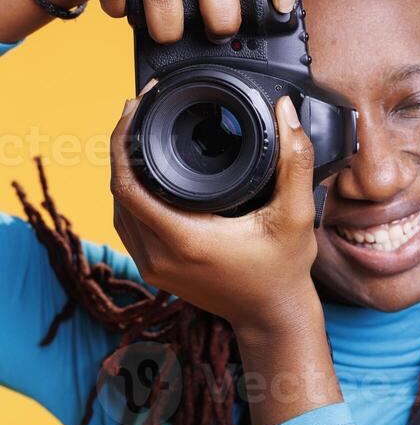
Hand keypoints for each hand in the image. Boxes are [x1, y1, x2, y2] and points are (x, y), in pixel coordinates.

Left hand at [110, 90, 321, 340]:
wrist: (273, 318)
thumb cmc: (284, 270)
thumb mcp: (296, 214)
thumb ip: (296, 160)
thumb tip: (285, 110)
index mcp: (185, 239)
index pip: (128, 183)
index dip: (123, 139)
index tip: (137, 107)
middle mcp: (160, 256)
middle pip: (117, 191)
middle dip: (122, 147)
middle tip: (140, 111)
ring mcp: (154, 267)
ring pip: (118, 209)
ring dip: (123, 172)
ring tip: (139, 136)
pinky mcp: (155, 272)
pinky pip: (128, 226)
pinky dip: (130, 197)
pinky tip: (143, 176)